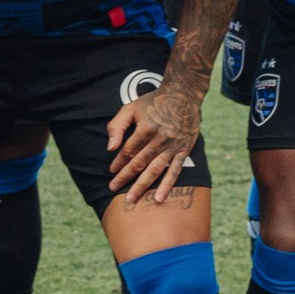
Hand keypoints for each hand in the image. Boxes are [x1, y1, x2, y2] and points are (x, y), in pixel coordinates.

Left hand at [107, 78, 200, 204]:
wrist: (184, 94)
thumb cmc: (153, 102)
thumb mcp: (130, 108)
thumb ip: (117, 126)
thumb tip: (110, 149)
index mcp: (146, 127)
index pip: (128, 151)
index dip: (118, 162)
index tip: (111, 172)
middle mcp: (160, 138)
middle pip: (139, 163)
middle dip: (124, 178)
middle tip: (113, 189)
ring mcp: (173, 146)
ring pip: (154, 170)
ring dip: (142, 186)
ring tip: (131, 199)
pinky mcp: (184, 150)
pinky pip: (174, 171)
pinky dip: (167, 185)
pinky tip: (159, 198)